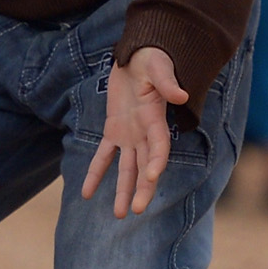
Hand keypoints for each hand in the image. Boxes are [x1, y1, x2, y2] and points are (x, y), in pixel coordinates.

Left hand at [82, 45, 187, 218]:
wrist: (136, 54)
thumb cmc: (151, 57)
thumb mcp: (158, 67)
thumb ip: (166, 83)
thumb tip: (180, 95)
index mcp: (156, 118)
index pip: (160, 146)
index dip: (157, 161)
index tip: (152, 176)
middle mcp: (145, 132)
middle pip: (145, 166)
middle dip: (142, 188)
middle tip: (136, 211)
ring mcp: (129, 134)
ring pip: (127, 168)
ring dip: (123, 190)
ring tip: (119, 214)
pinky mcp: (113, 130)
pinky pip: (103, 155)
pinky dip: (96, 173)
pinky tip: (86, 194)